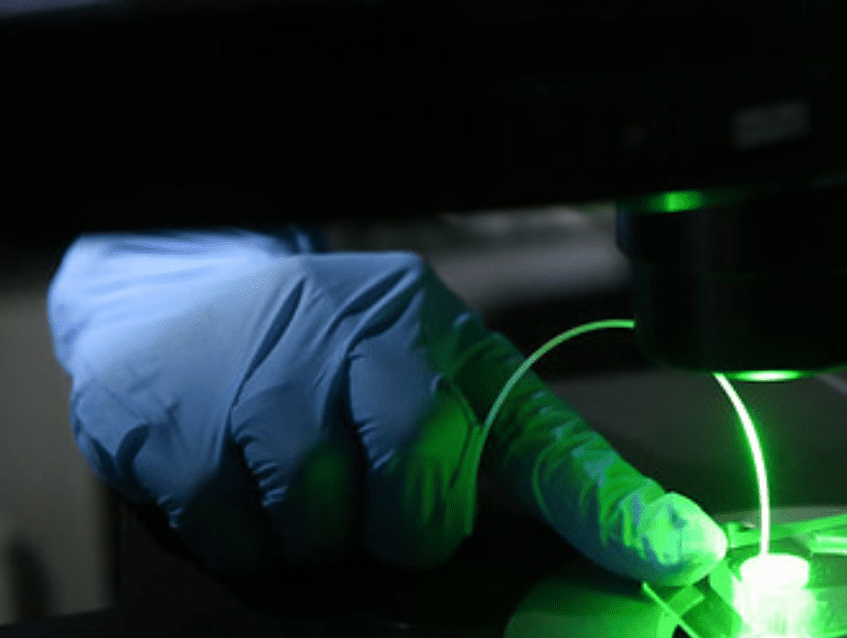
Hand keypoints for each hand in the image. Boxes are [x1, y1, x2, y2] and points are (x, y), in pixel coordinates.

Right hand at [47, 228, 723, 582]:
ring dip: (312, 531)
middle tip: (368, 488)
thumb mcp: (443, 371)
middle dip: (397, 523)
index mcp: (434, 331)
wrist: (174, 291)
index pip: (527, 435)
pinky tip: (233, 471)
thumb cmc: (334, 348)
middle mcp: (352, 343)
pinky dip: (241, 534)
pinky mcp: (169, 430)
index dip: (605, 508)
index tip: (677, 554)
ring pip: (320, 533)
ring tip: (294, 467)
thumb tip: (666, 544)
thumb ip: (538, 457)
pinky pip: (235, 541)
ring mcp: (256, 383)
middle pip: (413, 501)